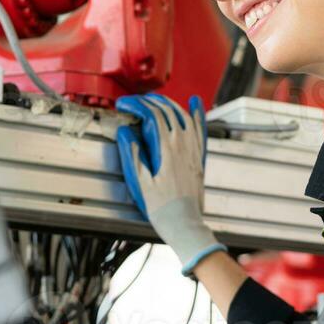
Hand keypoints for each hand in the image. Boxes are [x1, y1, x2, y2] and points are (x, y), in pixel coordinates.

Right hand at [115, 94, 225, 275]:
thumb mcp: (139, 181)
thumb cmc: (160, 207)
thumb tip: (125, 131)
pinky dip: (197, 112)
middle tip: (134, 103)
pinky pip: (200, 127)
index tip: (123, 105)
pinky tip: (195, 102)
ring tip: (153, 100)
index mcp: (166, 148)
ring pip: (183, 114)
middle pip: (167, 110)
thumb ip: (132, 153)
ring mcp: (193, 148)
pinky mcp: (199, 155)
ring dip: (167, 103)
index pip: (151, 114)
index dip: (135, 104)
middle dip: (148, 101)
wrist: (184, 222)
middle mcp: (183, 143)